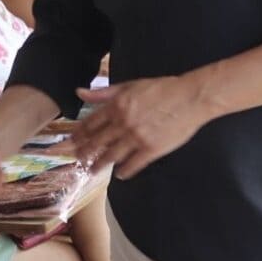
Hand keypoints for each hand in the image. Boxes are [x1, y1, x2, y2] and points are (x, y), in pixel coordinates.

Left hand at [73, 75, 209, 177]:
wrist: (190, 98)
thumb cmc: (162, 88)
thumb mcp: (130, 85)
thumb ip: (103, 92)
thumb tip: (80, 93)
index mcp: (116, 106)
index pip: (90, 123)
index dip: (78, 133)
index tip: (71, 141)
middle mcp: (123, 123)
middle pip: (97, 142)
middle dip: (84, 151)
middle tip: (76, 158)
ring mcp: (136, 138)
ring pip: (111, 156)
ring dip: (100, 164)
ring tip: (93, 170)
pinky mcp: (151, 150)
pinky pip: (133, 164)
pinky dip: (125, 171)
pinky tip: (120, 174)